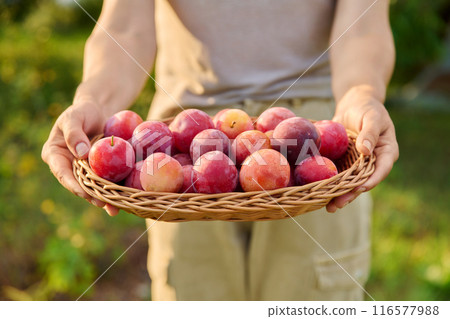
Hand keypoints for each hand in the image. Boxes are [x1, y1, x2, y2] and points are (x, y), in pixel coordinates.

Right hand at [41, 100, 119, 215]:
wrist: (97, 111)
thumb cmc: (82, 112)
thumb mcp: (74, 118)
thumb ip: (74, 134)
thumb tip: (81, 153)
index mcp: (55, 154)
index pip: (61, 172)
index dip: (71, 184)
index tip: (82, 192)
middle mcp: (67, 165)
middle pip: (77, 183)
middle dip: (89, 195)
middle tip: (101, 203)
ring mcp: (83, 170)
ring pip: (92, 186)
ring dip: (102, 198)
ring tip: (112, 208)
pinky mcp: (98, 170)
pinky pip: (105, 182)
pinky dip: (113, 191)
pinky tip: (121, 202)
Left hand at [326, 85, 398, 212]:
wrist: (354, 104)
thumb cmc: (367, 108)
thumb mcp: (372, 117)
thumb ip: (370, 133)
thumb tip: (366, 150)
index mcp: (386, 153)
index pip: (380, 170)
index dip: (370, 181)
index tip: (359, 189)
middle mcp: (373, 162)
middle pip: (363, 182)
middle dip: (350, 194)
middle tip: (337, 204)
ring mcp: (357, 164)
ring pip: (349, 183)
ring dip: (339, 194)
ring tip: (328, 207)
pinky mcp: (344, 163)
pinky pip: (337, 175)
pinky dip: (330, 184)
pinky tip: (318, 193)